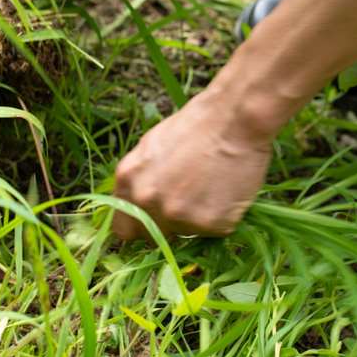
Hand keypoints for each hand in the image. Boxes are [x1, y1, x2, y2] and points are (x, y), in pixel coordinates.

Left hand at [112, 88, 273, 238]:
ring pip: (186, 233)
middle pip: (152, 237)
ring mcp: (177, 215)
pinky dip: (222, 216)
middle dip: (168, 226)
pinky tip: (226, 190)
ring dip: (197, 218)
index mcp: (128, 181)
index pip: (123, 228)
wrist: (233, 119)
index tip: (155, 220)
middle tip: (189, 202)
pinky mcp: (209, 223)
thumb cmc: (195, 126)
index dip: (140, 226)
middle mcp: (147, 202)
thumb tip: (139, 203)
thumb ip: (140, 179)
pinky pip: (214, 230)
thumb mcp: (151, 147)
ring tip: (211, 186)